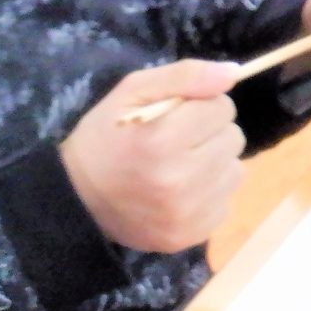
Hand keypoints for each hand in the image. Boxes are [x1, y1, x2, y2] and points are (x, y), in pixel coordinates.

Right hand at [60, 60, 245, 253]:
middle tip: (175, 145)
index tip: (176, 118)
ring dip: (212, 166)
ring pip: (235, 172)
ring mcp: (186, 213)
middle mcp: (179, 180)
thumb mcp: (132, 92)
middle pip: (233, 140)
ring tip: (178, 169)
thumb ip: (184, 76)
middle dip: (209, 135)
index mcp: (162, 140)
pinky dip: (207, 196)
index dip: (199, 107)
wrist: (76, 198)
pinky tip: (179, 194)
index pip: (223, 108)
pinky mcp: (189, 235)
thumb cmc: (104, 138)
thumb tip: (233, 74)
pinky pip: (225, 204)